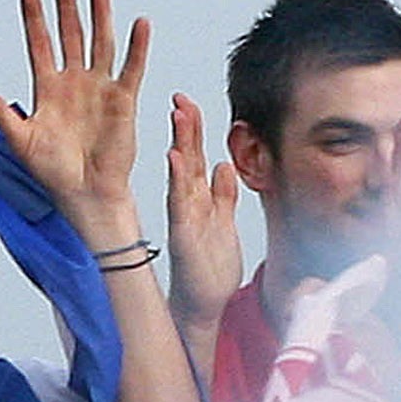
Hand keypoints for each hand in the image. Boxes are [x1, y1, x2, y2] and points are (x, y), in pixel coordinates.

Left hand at [0, 0, 151, 244]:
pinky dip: (137, 46)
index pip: (40, 45)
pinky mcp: (124, 100)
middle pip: (70, 36)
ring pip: (100, 44)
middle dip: (66, 7)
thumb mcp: (20, 140)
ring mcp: (100, 89)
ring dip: (99, 16)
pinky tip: (139, 23)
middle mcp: (74, 83)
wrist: (87, 195)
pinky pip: (132, 68)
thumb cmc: (53, 173)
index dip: (35, 19)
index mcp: (47, 90)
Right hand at [164, 92, 241, 330]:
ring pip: (182, 173)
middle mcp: (190, 204)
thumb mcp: (225, 224)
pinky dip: (178, 179)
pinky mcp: (184, 233)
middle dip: (185, 126)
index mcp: (201, 201)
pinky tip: (175, 157)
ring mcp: (186, 217)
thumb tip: (224, 166)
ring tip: (178, 115)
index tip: (188, 103)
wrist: (205, 304)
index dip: (193, 130)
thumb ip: (224, 195)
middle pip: (187, 157)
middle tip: (180, 97)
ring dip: (180, 143)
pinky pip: (180, 202)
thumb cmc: (211, 269)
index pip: (195, 157)